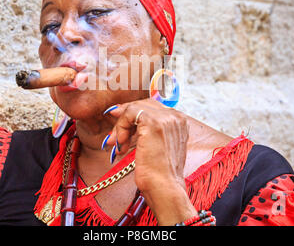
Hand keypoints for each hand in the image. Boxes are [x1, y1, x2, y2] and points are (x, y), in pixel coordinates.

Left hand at [104, 98, 196, 224]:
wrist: (164, 189)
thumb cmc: (159, 174)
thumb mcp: (156, 147)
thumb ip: (146, 132)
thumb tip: (124, 116)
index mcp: (179, 122)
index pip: (152, 108)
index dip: (132, 115)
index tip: (120, 127)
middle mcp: (176, 117)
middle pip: (143, 105)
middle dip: (125, 119)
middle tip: (113, 137)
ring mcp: (166, 118)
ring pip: (134, 108)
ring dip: (121, 126)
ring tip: (116, 144)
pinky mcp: (153, 122)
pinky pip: (129, 113)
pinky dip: (121, 127)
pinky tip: (120, 144)